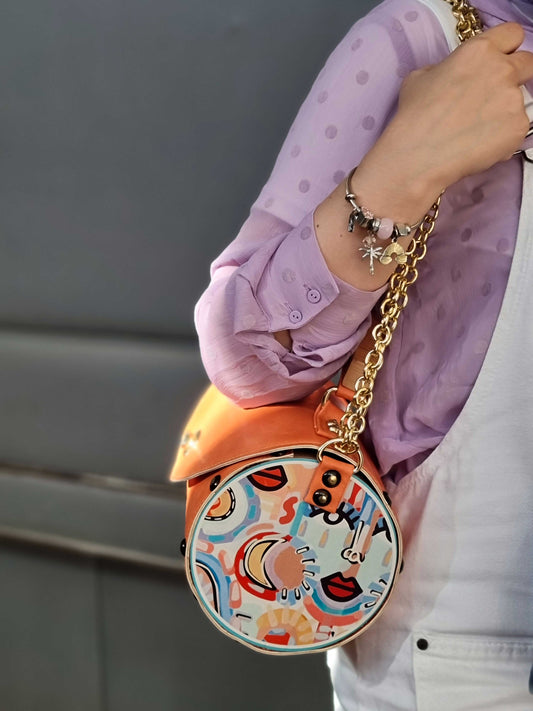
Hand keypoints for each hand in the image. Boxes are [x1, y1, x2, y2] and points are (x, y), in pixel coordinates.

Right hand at [382, 22, 532, 191]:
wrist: (418, 157)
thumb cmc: (414, 120)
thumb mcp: (420, 78)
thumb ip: (447, 68)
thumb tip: (453, 74)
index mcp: (478, 51)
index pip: (512, 34)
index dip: (506, 49)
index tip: (499, 61)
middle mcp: (501, 70)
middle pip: (528, 63)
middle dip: (515, 76)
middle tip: (493, 96)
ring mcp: (513, 99)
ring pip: (520, 100)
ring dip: (504, 111)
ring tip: (475, 130)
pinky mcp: (518, 127)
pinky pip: (517, 128)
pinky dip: (502, 136)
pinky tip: (478, 144)